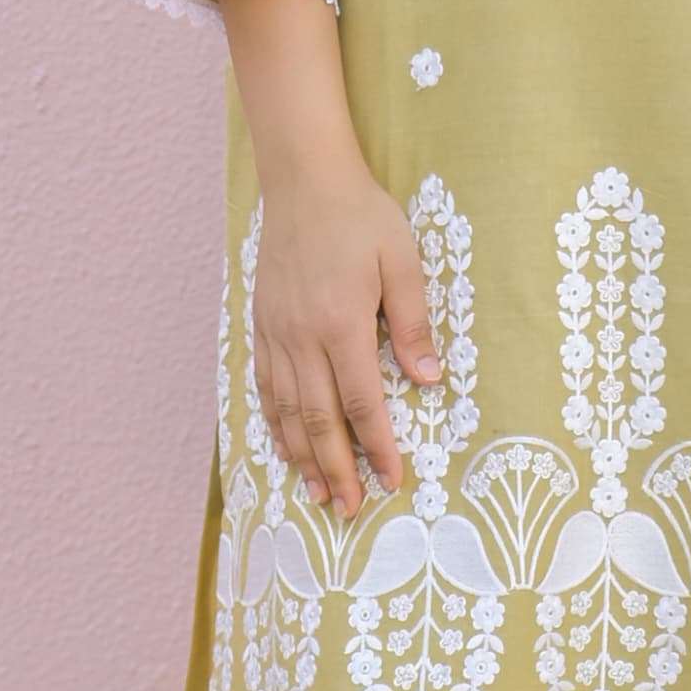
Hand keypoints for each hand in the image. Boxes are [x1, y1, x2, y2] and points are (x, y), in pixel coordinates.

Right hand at [248, 164, 437, 514]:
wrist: (304, 181)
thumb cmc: (361, 218)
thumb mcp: (402, 262)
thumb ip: (413, 323)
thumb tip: (429, 379)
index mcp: (340, 323)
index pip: (361, 402)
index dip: (377, 446)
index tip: (393, 479)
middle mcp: (301, 337)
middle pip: (318, 419)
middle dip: (338, 468)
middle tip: (352, 508)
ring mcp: (276, 333)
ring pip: (286, 411)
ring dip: (303, 457)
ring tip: (319, 494)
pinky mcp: (261, 325)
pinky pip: (265, 387)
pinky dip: (274, 423)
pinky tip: (285, 446)